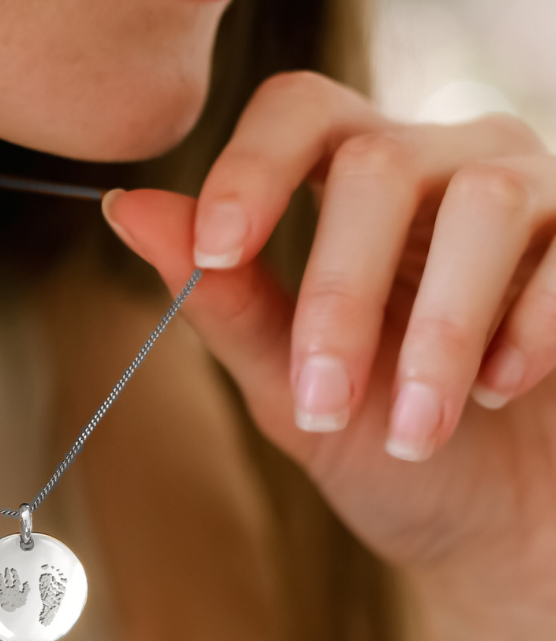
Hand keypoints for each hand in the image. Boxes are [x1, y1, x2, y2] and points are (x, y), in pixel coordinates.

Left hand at [104, 72, 555, 614]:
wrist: (506, 529)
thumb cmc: (393, 450)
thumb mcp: (290, 386)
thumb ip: (224, 300)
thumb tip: (126, 208)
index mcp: (356, 183)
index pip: (300, 112)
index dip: (254, 165)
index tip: (218, 251)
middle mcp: (446, 163)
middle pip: (380, 160)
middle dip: (340, 293)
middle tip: (323, 403)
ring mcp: (537, 193)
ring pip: (484, 199)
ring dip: (438, 329)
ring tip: (420, 428)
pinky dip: (528, 325)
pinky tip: (504, 389)